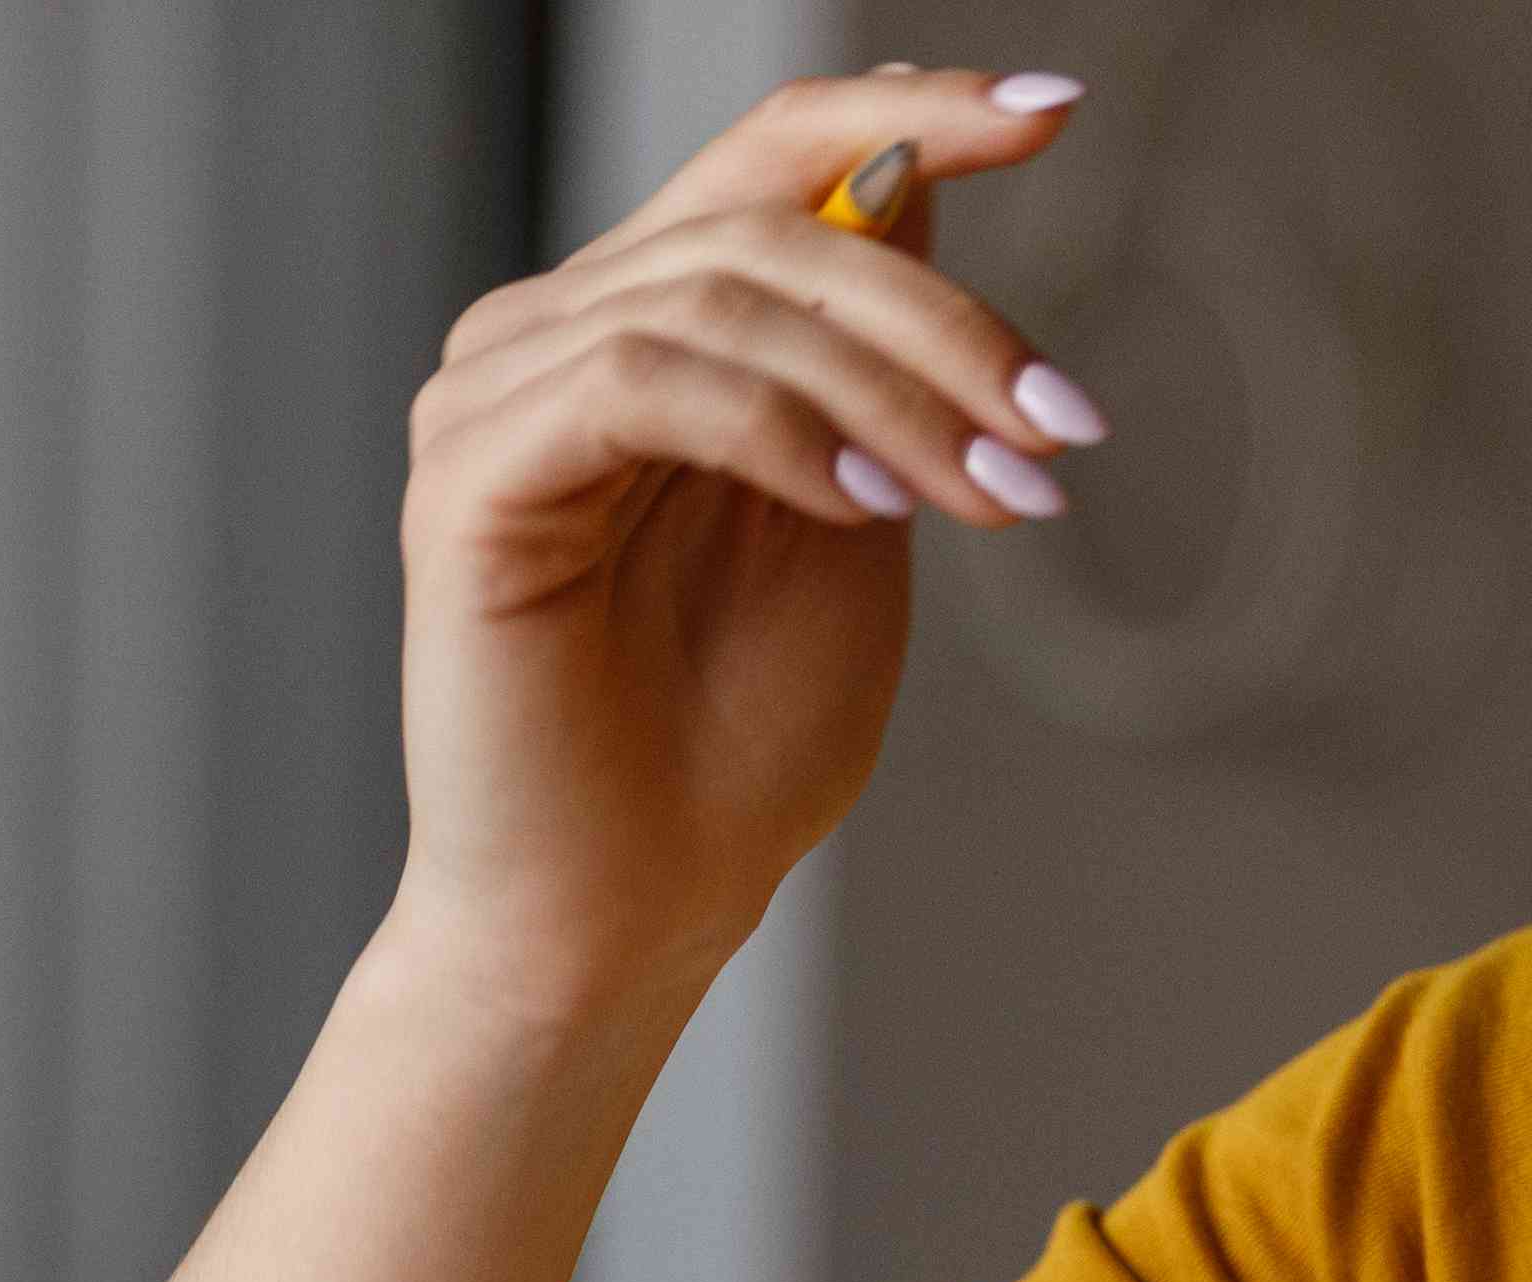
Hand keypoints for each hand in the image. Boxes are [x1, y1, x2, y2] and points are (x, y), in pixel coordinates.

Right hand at [387, 69, 1103, 1024]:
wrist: (625, 920)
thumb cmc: (730, 747)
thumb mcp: (855, 511)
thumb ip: (871, 359)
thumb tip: (913, 178)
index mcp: (641, 330)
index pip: (767, 161)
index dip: (906, 112)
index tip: (1052, 112)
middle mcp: (550, 335)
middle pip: (770, 224)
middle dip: (946, 321)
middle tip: (1059, 431)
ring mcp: (494, 397)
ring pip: (723, 298)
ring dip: (889, 392)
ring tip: (989, 498)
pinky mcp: (471, 477)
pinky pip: (645, 378)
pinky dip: (778, 428)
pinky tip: (869, 503)